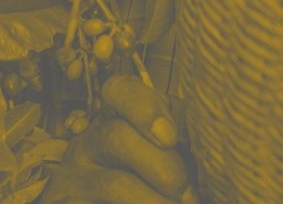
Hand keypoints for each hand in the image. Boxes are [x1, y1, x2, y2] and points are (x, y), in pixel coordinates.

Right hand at [42, 74, 194, 203]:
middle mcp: (88, 143)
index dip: (145, 107)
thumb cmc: (156, 186)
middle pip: (117, 135)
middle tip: (188, 194)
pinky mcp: (68, 203)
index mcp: (116, 121)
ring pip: (115, 183)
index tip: (172, 137)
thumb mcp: (169, 156)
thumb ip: (186, 137)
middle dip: (163, 166)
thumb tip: (214, 134)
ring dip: (156, 201)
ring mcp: (73, 179)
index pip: (119, 90)